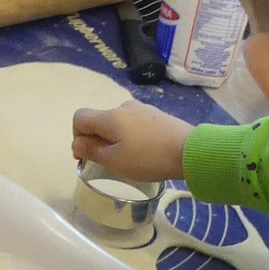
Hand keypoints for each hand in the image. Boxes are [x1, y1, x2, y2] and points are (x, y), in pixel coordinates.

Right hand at [72, 100, 190, 183]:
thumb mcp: (115, 161)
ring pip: (119, 124)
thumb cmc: (148, 158)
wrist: (191, 151)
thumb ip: (92, 151)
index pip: (80, 117)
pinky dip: (132, 137)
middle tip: (110, 163)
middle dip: (98, 140)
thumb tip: (77, 143)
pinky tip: (146, 152)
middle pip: (100, 120)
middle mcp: (124, 107)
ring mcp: (143, 109)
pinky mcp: (158, 116)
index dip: (77, 137)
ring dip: (116, 139)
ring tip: (131, 160)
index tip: (87, 156)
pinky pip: (135, 125)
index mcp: (110, 116)